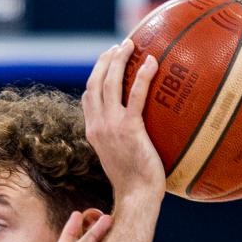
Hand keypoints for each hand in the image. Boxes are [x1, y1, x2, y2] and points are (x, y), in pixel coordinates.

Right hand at [82, 39, 164, 199]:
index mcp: (93, 132)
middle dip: (104, 61)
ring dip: (118, 60)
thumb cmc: (134, 184)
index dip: (95, 78)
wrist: (135, 196)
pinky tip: (153, 62)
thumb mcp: (122, 159)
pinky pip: (136, 94)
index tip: (105, 64)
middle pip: (94, 84)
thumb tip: (139, 134)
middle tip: (117, 47)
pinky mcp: (129, 128)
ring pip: (110, 83)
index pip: (88, 99)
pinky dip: (143, 75)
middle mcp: (97, 126)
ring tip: (129, 45)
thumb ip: (123, 141)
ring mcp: (111, 126)